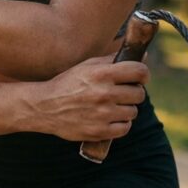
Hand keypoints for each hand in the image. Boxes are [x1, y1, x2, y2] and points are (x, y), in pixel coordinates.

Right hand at [23, 55, 148, 141]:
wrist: (45, 107)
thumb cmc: (67, 83)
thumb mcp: (86, 66)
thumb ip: (113, 60)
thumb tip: (142, 56)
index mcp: (101, 74)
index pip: (139, 72)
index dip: (143, 75)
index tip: (139, 78)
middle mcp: (104, 93)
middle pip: (139, 94)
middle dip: (133, 93)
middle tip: (121, 93)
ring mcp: (102, 114)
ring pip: (133, 112)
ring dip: (125, 109)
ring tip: (111, 107)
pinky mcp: (100, 131)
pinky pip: (125, 128)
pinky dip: (120, 124)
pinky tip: (109, 119)